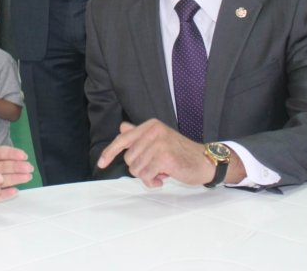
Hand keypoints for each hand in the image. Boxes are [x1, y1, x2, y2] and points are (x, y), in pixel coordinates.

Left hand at [0, 107, 33, 198]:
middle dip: (18, 167)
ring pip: (6, 179)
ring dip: (17, 178)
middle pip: (7, 166)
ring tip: (28, 177)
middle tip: (29, 167)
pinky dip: (6, 194)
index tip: (23, 154)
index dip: (12, 154)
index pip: (1, 153)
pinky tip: (16, 192)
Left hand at [97, 119, 211, 187]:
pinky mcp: (165, 157)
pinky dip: (153, 181)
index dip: (110, 152)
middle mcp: (153, 131)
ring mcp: (159, 143)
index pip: (123, 139)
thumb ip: (140, 135)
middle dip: (140, 168)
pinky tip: (165, 177)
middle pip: (129, 158)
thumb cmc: (181, 152)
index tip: (101, 164)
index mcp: (150, 125)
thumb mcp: (159, 139)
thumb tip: (122, 128)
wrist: (205, 161)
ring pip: (136, 169)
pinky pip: (147, 176)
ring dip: (148, 176)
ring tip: (162, 172)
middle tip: (156, 168)